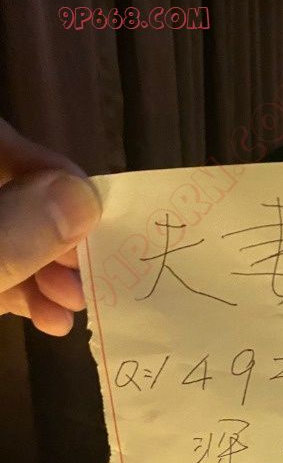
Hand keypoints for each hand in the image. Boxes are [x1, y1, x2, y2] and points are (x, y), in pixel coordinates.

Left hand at [0, 117, 100, 334]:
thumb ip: (15, 233)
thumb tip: (84, 197)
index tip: (93, 215)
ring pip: (8, 236)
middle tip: (87, 274)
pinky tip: (48, 319)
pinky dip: (21, 290)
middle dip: (56, 235)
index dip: (51, 172)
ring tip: (72, 306)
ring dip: (45, 272)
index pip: (0, 143)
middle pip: (14, 193)